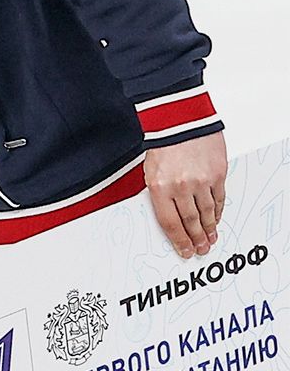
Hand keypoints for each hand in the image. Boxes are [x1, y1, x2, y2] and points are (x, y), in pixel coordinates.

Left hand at [143, 131, 226, 258]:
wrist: (181, 120)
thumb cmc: (162, 143)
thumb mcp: (150, 171)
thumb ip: (160, 193)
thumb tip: (170, 216)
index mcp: (159, 187)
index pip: (170, 223)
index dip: (179, 240)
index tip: (184, 250)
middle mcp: (180, 186)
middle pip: (190, 222)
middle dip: (195, 239)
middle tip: (201, 249)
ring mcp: (201, 181)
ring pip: (207, 213)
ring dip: (209, 229)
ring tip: (210, 239)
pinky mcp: (217, 174)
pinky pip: (218, 199)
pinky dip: (217, 212)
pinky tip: (216, 219)